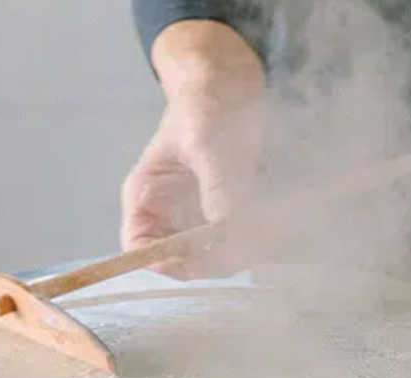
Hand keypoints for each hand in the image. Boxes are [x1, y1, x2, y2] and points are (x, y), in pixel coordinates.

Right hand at [121, 21, 265, 278]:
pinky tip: (269, 228)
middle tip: (246, 247)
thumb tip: (229, 231)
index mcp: (145, 199)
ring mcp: (198, 219)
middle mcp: (169, 217)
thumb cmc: (205, 104)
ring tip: (263, 235)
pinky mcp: (228, 215)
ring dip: (237, 253)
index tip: (200, 258)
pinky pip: (237, 242)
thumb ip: (217, 189)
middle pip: (182, 261)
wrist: (231, 82)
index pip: (140, 248)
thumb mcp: (207, 142)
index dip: (166, 262)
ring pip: (214, 256)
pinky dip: (252, 242)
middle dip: (212, 260)